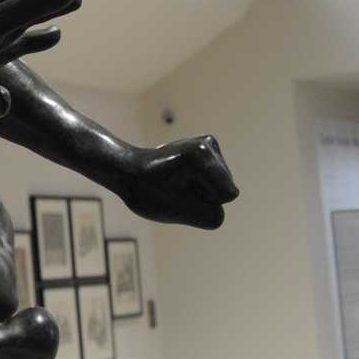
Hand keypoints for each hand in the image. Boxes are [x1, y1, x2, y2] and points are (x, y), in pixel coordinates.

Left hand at [119, 136, 237, 228]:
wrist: (128, 171)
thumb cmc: (146, 191)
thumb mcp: (174, 211)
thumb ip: (209, 215)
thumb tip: (230, 196)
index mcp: (200, 155)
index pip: (225, 196)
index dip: (201, 203)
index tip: (174, 192)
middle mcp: (208, 144)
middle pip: (225, 189)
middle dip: (200, 196)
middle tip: (172, 187)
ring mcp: (209, 144)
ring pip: (221, 185)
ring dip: (198, 190)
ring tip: (173, 182)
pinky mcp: (208, 148)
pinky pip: (216, 181)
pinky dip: (198, 183)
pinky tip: (179, 176)